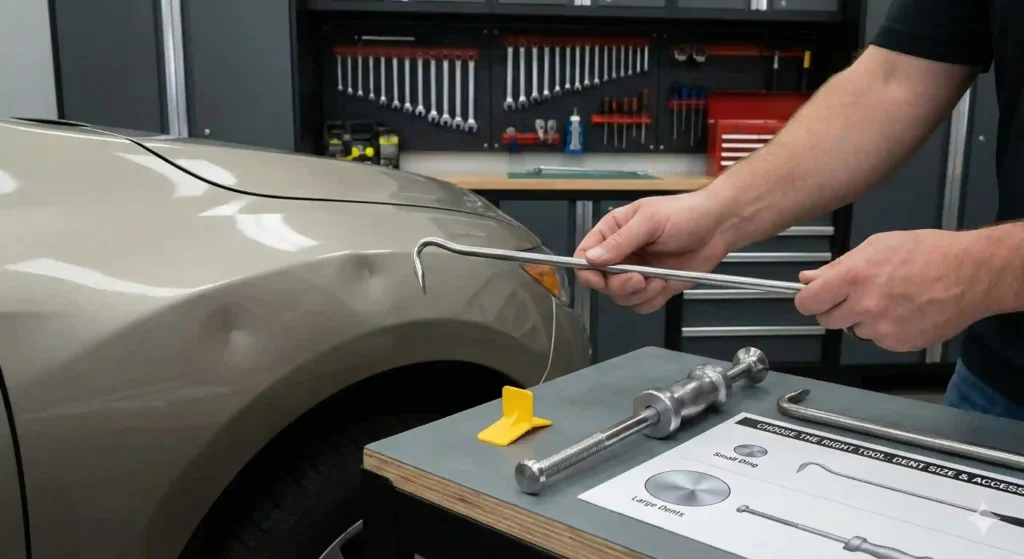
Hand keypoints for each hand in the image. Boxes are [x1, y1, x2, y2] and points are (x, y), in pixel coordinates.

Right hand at [574, 191, 730, 313]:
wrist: (718, 227)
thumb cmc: (685, 214)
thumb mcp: (649, 222)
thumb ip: (620, 241)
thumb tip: (591, 257)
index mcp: (613, 232)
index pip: (584, 255)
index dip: (586, 270)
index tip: (598, 278)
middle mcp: (622, 254)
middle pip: (601, 282)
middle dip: (619, 285)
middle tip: (638, 278)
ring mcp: (638, 272)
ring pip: (620, 297)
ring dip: (638, 294)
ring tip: (657, 280)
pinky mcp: (655, 287)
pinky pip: (642, 305)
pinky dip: (652, 300)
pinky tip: (665, 284)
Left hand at [795, 229, 988, 350]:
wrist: (972, 274)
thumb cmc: (927, 252)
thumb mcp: (877, 246)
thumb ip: (838, 266)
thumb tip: (808, 279)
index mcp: (854, 277)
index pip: (807, 302)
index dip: (807, 300)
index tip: (813, 297)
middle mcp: (865, 306)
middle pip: (826, 320)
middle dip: (834, 309)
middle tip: (854, 295)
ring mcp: (882, 329)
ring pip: (852, 330)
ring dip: (861, 319)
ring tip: (888, 299)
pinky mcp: (899, 343)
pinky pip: (877, 339)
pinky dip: (884, 329)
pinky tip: (903, 311)